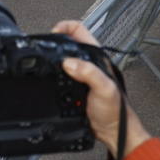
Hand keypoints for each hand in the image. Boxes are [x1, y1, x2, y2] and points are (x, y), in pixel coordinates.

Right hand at [52, 20, 149, 159]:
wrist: (112, 132)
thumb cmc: (115, 111)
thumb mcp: (104, 89)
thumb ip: (89, 73)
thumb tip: (69, 62)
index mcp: (97, 58)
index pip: (79, 30)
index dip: (65, 27)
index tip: (53, 33)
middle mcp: (88, 64)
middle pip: (67, 44)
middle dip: (55, 43)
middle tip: (45, 47)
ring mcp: (80, 76)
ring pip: (62, 60)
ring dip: (52, 61)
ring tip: (44, 62)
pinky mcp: (73, 88)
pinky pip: (58, 77)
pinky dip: (51, 76)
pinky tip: (49, 80)